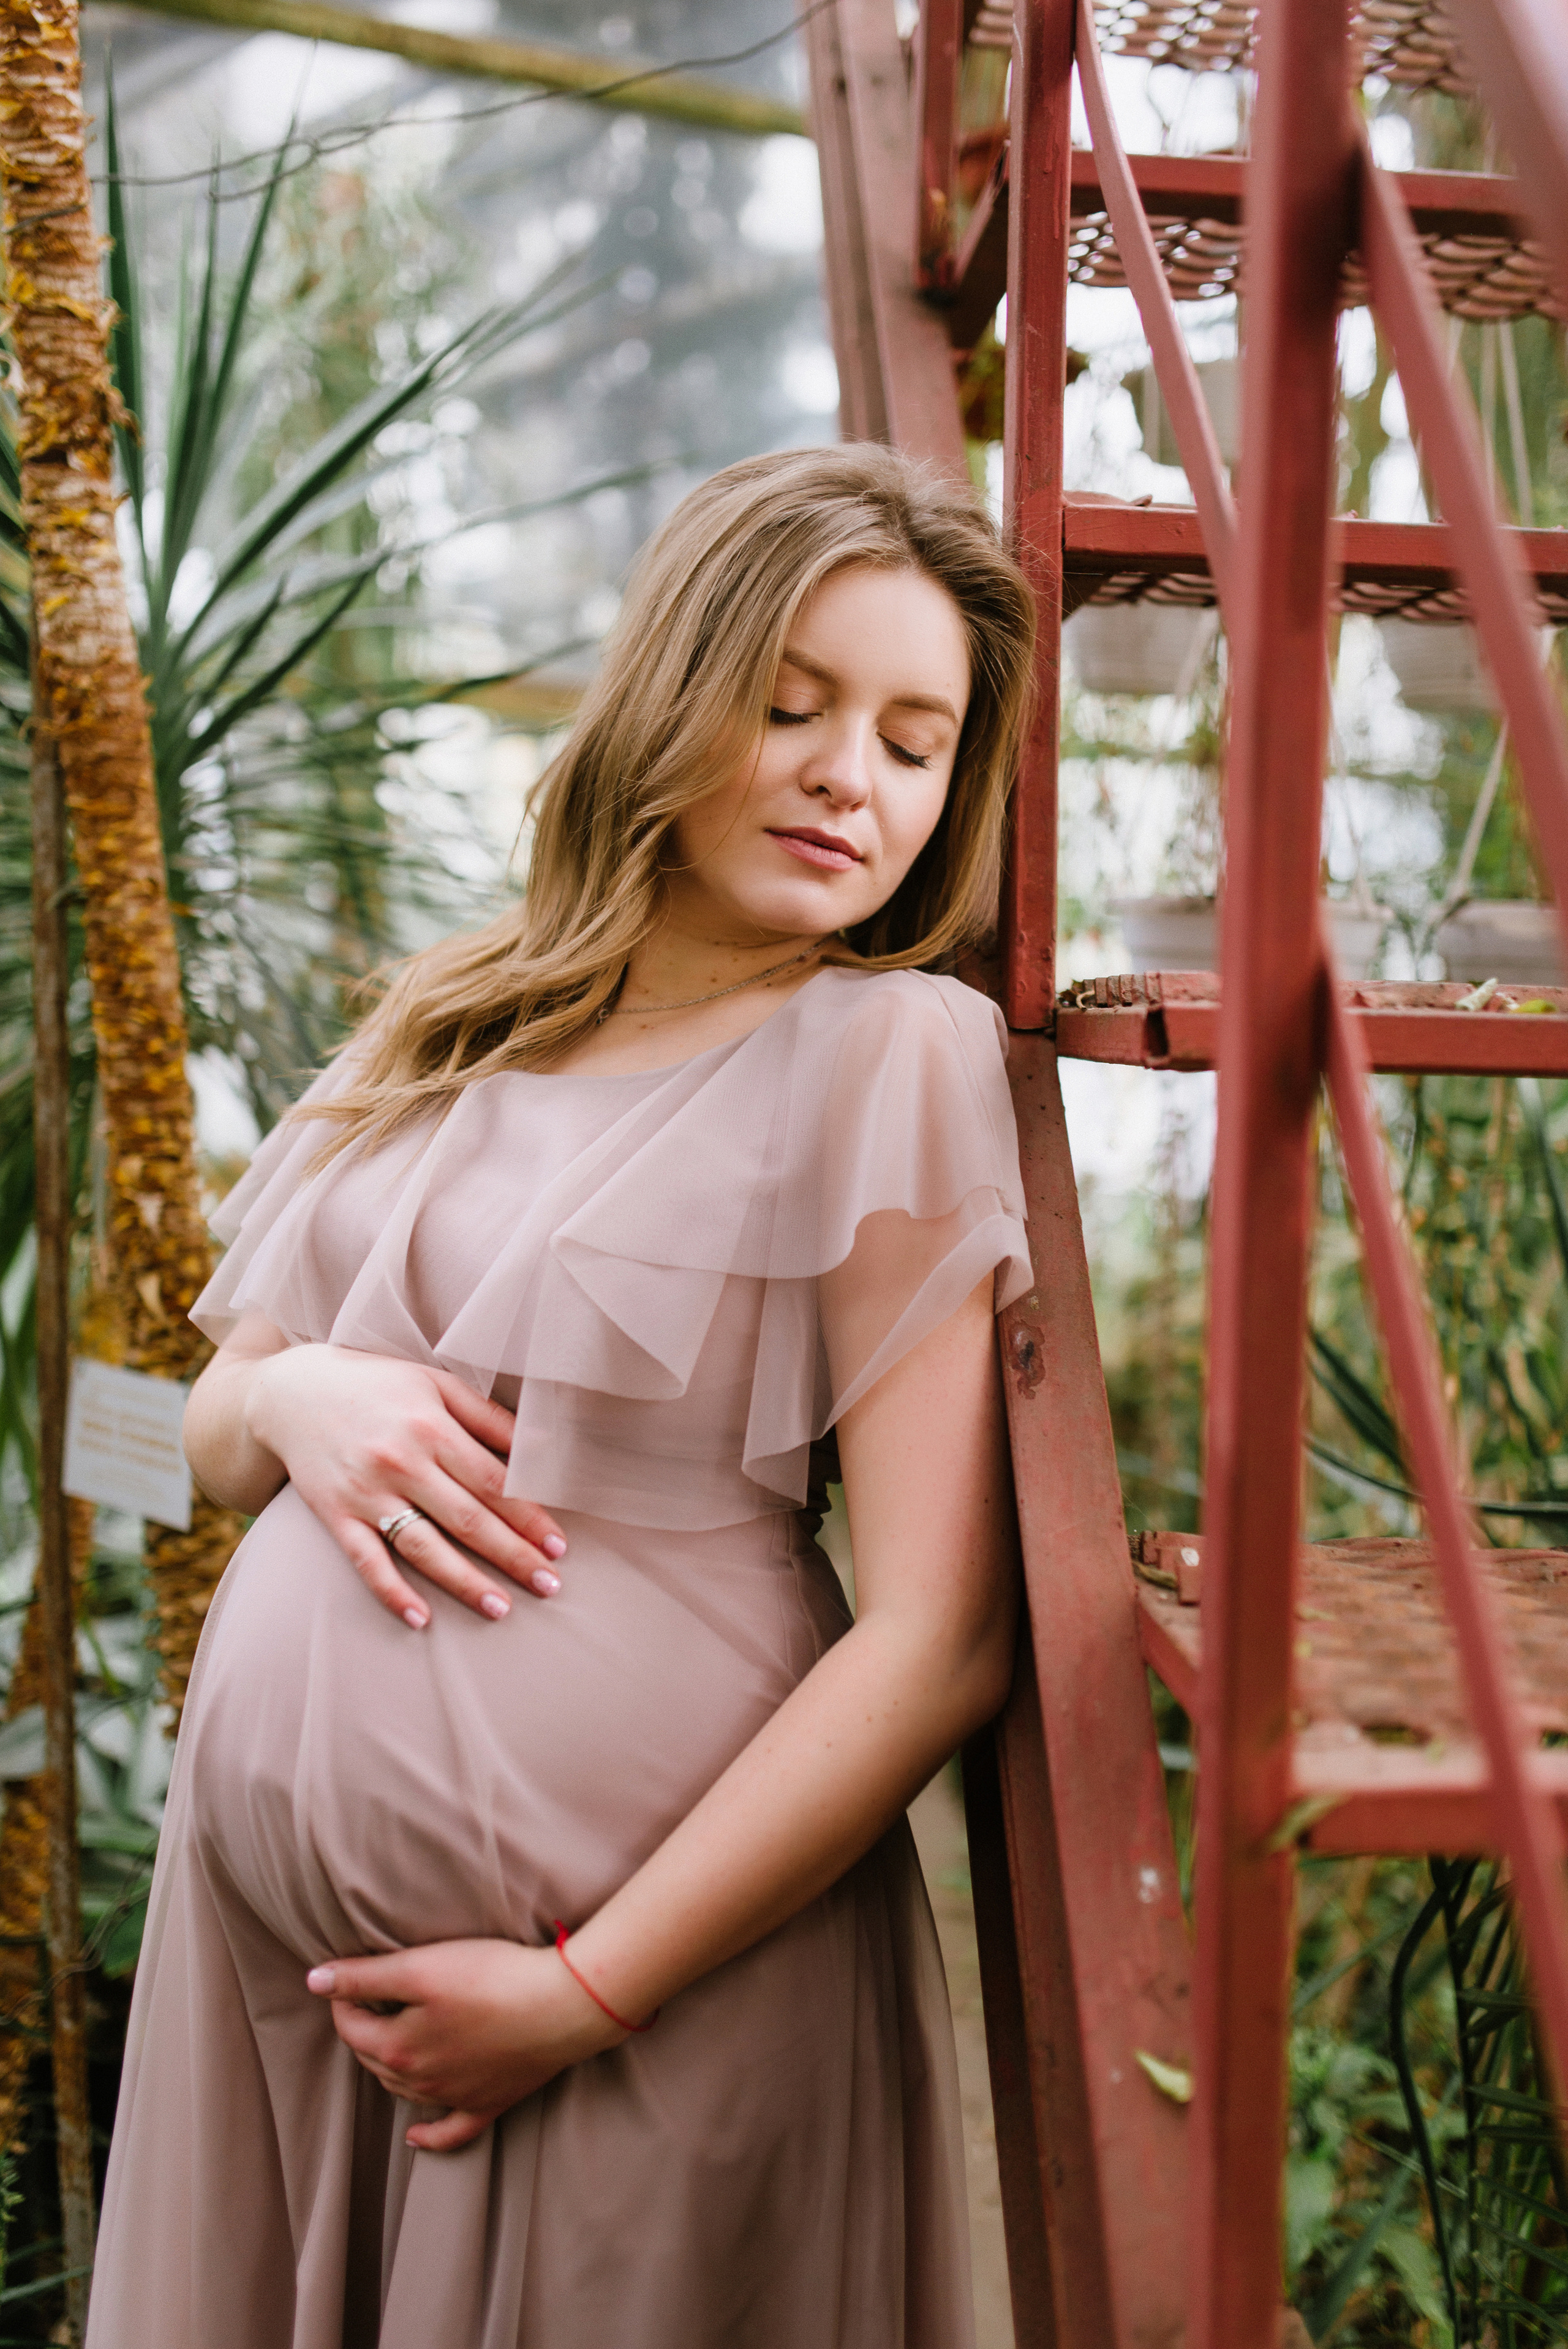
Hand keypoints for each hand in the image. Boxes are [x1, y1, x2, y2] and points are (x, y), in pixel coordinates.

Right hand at [244, 1344, 567, 1627]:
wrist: (293, 1390)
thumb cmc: (378, 1385)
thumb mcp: (436, 1383)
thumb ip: (488, 1416)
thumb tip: (541, 1447)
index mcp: (432, 1426)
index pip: (494, 1482)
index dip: (530, 1516)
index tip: (559, 1546)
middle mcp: (401, 1461)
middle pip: (468, 1519)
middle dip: (513, 1555)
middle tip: (550, 1586)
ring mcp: (366, 1492)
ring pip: (424, 1547)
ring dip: (465, 1582)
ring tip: (502, 1610)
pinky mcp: (334, 1514)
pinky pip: (366, 1561)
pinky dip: (392, 1592)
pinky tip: (421, 1619)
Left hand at [306, 1938, 622, 2150]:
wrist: (562, 2006)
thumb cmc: (493, 1978)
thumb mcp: (423, 1966)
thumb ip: (365, 1977)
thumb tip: (314, 1981)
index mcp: (399, 2049)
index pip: (351, 2027)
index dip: (343, 1998)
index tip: (347, 1975)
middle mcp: (421, 2082)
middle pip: (376, 2058)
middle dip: (366, 2029)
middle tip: (370, 1998)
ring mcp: (456, 2098)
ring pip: (405, 2090)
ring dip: (389, 2068)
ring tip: (387, 2040)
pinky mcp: (490, 2104)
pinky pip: (451, 2132)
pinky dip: (429, 2136)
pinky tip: (414, 2136)